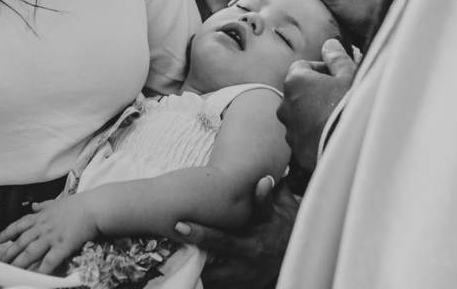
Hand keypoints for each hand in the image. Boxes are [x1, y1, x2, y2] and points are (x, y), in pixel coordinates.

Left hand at [0, 194, 97, 274]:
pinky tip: (35, 278)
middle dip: (8, 254)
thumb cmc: (80, 204)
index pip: (19, 225)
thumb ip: (44, 205)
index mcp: (42, 217)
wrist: (95, 207)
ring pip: (30, 253)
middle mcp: (43, 228)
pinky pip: (48, 261)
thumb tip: (34, 205)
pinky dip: (40, 270)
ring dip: (19, 264)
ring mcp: (51, 237)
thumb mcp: (59, 201)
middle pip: (21, 242)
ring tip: (11, 273)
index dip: (7, 233)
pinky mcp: (62, 246)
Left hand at [175, 175, 297, 288]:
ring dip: (188, 269)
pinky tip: (182, 267)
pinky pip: (211, 284)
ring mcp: (237, 282)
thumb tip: (264, 179)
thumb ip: (266, 199)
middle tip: (160, 244)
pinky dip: (198, 277)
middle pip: (206, 267)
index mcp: (251, 247)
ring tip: (165, 255)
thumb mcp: (280, 212)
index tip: (178, 225)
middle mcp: (242, 268)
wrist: (295, 255)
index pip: (221, 242)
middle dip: (184, 259)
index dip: (199, 235)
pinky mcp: (235, 287)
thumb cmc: (284, 227)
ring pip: (206, 280)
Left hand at [279, 40, 356, 170]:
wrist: (349, 148)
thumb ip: (336, 58)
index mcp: (295, 81)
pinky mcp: (295, 148)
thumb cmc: (349, 106)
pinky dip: (313, 132)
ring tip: (336, 117)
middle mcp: (285, 104)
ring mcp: (289, 128)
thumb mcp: (349, 76)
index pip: (302, 66)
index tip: (336, 77)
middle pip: (300, 91)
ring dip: (313, 112)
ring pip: (300, 114)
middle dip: (316, 91)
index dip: (320, 69)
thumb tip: (329, 44)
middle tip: (338, 97)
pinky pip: (303, 135)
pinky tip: (332, 133)